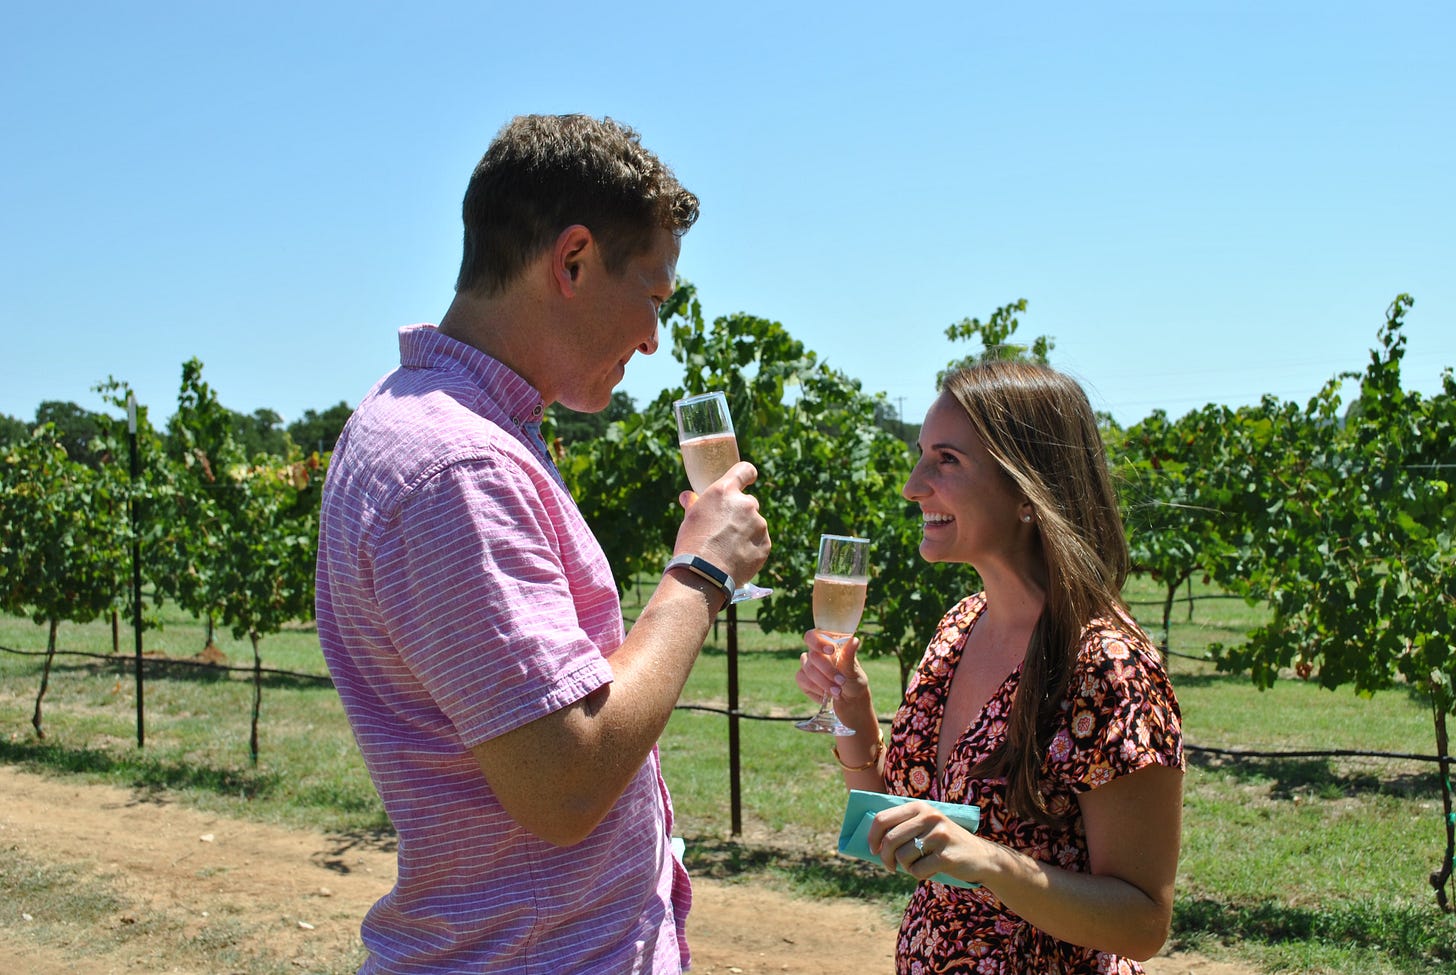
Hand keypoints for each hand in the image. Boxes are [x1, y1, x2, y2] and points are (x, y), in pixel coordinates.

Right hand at [674, 461, 769, 586]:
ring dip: (746, 532)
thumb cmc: (692, 543)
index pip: (745, 470)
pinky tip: (735, 558)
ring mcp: (759, 525)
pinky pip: (760, 542)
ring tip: (727, 549)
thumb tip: (688, 496)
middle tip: (725, 529)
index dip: (747, 474)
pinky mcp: (765, 544)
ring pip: (755, 524)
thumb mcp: (689, 518)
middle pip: (749, 503)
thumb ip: (694, 503)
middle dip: (740, 513)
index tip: (748, 478)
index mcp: (725, 491)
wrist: (703, 574)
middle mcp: (746, 504)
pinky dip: (751, 548)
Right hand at [795, 631, 868, 703]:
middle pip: (812, 656)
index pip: (813, 636)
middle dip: (828, 670)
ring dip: (824, 682)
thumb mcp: (854, 669)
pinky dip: (817, 690)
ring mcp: (807, 666)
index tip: (831, 650)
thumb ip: (849, 656)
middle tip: (842, 681)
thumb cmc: (853, 680)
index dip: (817, 642)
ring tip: (838, 692)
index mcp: (827, 645)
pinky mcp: (802, 679)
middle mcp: (815, 653)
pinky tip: (827, 694)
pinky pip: (804, 682)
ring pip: (808, 670)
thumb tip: (855, 640)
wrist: (850, 699)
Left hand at [866, 800, 989, 884]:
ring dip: (906, 867)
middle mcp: (929, 817)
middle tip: (890, 867)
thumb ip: (903, 826)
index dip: (873, 837)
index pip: (883, 819)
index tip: (873, 849)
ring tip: (919, 864)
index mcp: (920, 807)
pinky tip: (931, 870)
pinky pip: (917, 870)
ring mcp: (939, 835)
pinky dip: (919, 874)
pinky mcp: (946, 856)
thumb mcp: (927, 825)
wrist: (981, 856)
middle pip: (890, 840)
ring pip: (902, 857)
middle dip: (885, 858)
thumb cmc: (945, 843)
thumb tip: (872, 841)